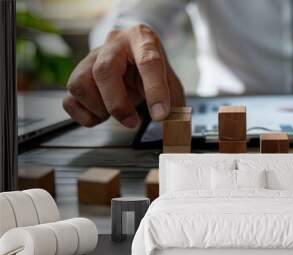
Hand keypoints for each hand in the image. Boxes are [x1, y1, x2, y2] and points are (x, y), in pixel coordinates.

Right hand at [63, 25, 184, 127]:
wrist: (131, 55)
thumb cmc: (150, 68)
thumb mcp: (170, 81)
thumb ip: (175, 104)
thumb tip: (176, 130)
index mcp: (141, 39)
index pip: (148, 62)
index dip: (155, 91)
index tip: (161, 115)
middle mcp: (113, 45)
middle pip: (104, 71)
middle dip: (118, 104)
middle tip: (132, 122)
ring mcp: (90, 58)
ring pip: (80, 84)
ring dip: (99, 108)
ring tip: (115, 112)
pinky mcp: (77, 76)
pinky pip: (69, 100)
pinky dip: (85, 116)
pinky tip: (102, 114)